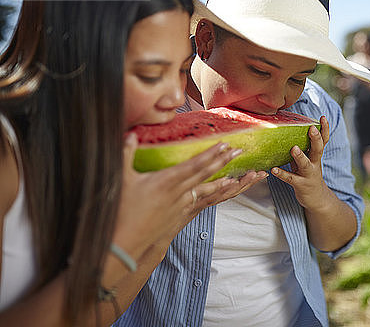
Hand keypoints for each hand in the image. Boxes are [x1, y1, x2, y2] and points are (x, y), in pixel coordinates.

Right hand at [114, 134, 266, 260]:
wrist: (123, 242)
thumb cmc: (121, 209)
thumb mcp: (121, 178)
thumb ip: (126, 153)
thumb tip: (130, 133)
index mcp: (166, 182)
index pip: (194, 165)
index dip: (210, 154)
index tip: (225, 144)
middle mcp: (178, 194)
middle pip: (205, 175)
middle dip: (223, 161)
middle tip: (239, 151)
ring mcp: (182, 206)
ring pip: (209, 190)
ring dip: (226, 179)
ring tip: (242, 174)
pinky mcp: (181, 216)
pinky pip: (204, 203)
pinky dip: (217, 194)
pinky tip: (227, 189)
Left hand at [271, 116, 329, 210]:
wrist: (317, 199)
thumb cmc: (308, 174)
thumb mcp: (308, 160)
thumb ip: (302, 147)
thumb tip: (289, 130)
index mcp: (316, 156)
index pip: (323, 141)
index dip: (324, 129)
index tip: (323, 117)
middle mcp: (315, 163)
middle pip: (318, 150)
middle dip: (316, 139)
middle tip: (312, 128)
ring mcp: (308, 174)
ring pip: (306, 164)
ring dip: (300, 156)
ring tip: (293, 148)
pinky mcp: (301, 185)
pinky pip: (290, 178)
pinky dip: (282, 173)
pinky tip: (273, 169)